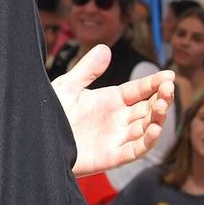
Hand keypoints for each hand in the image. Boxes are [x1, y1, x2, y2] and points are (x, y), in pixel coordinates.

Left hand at [53, 45, 173, 175]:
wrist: (35, 139)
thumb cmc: (49, 114)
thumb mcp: (67, 87)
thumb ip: (87, 70)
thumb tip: (105, 48)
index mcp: (110, 100)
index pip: (139, 90)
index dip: (154, 83)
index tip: (169, 75)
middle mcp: (117, 119)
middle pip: (148, 108)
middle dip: (161, 98)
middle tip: (168, 87)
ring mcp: (116, 138)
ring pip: (147, 127)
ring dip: (158, 117)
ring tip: (163, 104)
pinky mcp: (111, 156)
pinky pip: (136, 150)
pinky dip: (148, 141)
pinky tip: (155, 128)